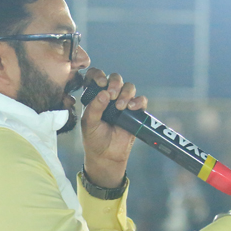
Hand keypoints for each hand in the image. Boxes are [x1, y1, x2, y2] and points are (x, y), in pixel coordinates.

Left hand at [80, 68, 144, 188]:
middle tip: (111, 95)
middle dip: (114, 83)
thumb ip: (94, 108)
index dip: (98, 74)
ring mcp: (123, 102)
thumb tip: (104, 93)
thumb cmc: (94, 138)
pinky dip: (138, 101)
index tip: (100, 82)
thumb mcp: (88, 123)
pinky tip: (131, 107)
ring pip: (129, 87)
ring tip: (120, 107)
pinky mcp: (135, 112)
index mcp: (95, 96)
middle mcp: (110, 96)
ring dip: (125, 93)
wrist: (106, 155)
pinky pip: (141, 100)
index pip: (96, 76)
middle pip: (115, 78)